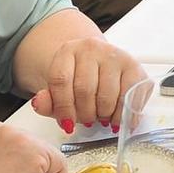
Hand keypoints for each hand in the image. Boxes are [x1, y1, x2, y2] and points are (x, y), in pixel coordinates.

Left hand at [31, 38, 145, 133]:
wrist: (99, 65)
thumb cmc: (78, 81)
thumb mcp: (58, 92)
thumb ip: (46, 101)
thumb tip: (39, 103)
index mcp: (67, 50)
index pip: (60, 80)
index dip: (63, 108)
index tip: (67, 124)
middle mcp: (92, 47)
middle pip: (84, 90)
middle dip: (85, 114)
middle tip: (87, 120)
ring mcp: (115, 55)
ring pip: (107, 96)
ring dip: (103, 116)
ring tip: (101, 117)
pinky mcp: (134, 66)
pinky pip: (129, 98)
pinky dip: (122, 115)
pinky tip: (116, 118)